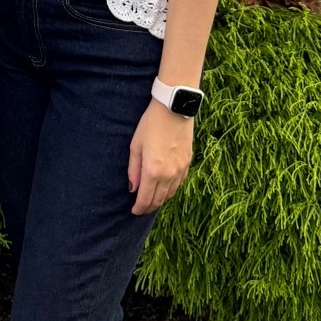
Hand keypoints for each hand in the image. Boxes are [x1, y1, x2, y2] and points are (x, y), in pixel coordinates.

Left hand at [127, 99, 194, 215]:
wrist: (174, 109)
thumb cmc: (151, 124)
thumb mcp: (136, 145)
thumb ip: (133, 169)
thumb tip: (132, 188)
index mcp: (153, 171)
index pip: (145, 199)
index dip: (139, 208)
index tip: (133, 211)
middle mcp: (168, 174)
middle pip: (158, 200)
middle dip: (148, 207)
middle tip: (141, 209)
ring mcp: (180, 169)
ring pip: (170, 194)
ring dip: (160, 200)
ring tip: (152, 201)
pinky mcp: (187, 163)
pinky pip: (179, 184)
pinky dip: (171, 190)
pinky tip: (166, 189)